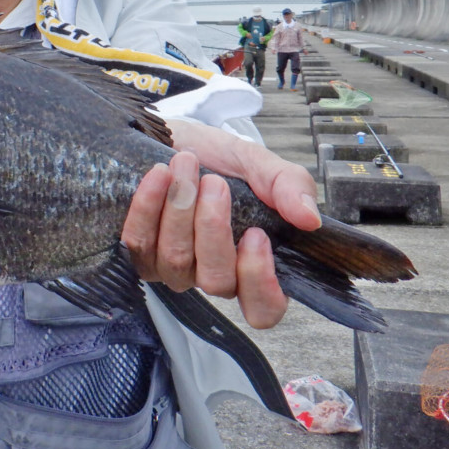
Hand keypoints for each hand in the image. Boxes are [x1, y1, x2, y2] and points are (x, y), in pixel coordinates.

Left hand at [121, 120, 320, 328]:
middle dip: (213, 227)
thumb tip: (310, 219)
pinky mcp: (137, 251)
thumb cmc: (219, 159)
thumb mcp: (260, 165)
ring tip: (185, 164)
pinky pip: (137, 243)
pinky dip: (147, 206)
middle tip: (215, 181)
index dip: (260, 284)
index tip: (256, 235)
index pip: (262, 309)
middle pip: (216, 281)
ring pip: (176, 260)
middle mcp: (211, 273)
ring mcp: (172, 267)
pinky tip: (158, 175)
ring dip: (179, 208)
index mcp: (250, 263)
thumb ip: (289, 186)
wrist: (173, 139)